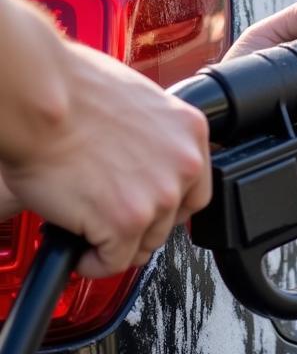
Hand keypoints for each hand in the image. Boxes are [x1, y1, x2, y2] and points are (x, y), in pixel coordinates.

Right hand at [0, 0, 210, 277]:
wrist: (42, 100)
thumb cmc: (74, 90)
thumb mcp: (140, 102)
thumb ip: (155, 134)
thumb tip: (145, 156)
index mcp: (190, 131)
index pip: (197, 186)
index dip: (170, 203)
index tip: (149, 207)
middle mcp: (185, 164)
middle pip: (173, 218)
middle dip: (143, 224)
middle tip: (112, 219)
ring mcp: (159, 195)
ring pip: (146, 242)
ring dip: (119, 243)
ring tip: (91, 230)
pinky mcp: (126, 223)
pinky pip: (115, 262)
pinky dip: (95, 262)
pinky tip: (80, 248)